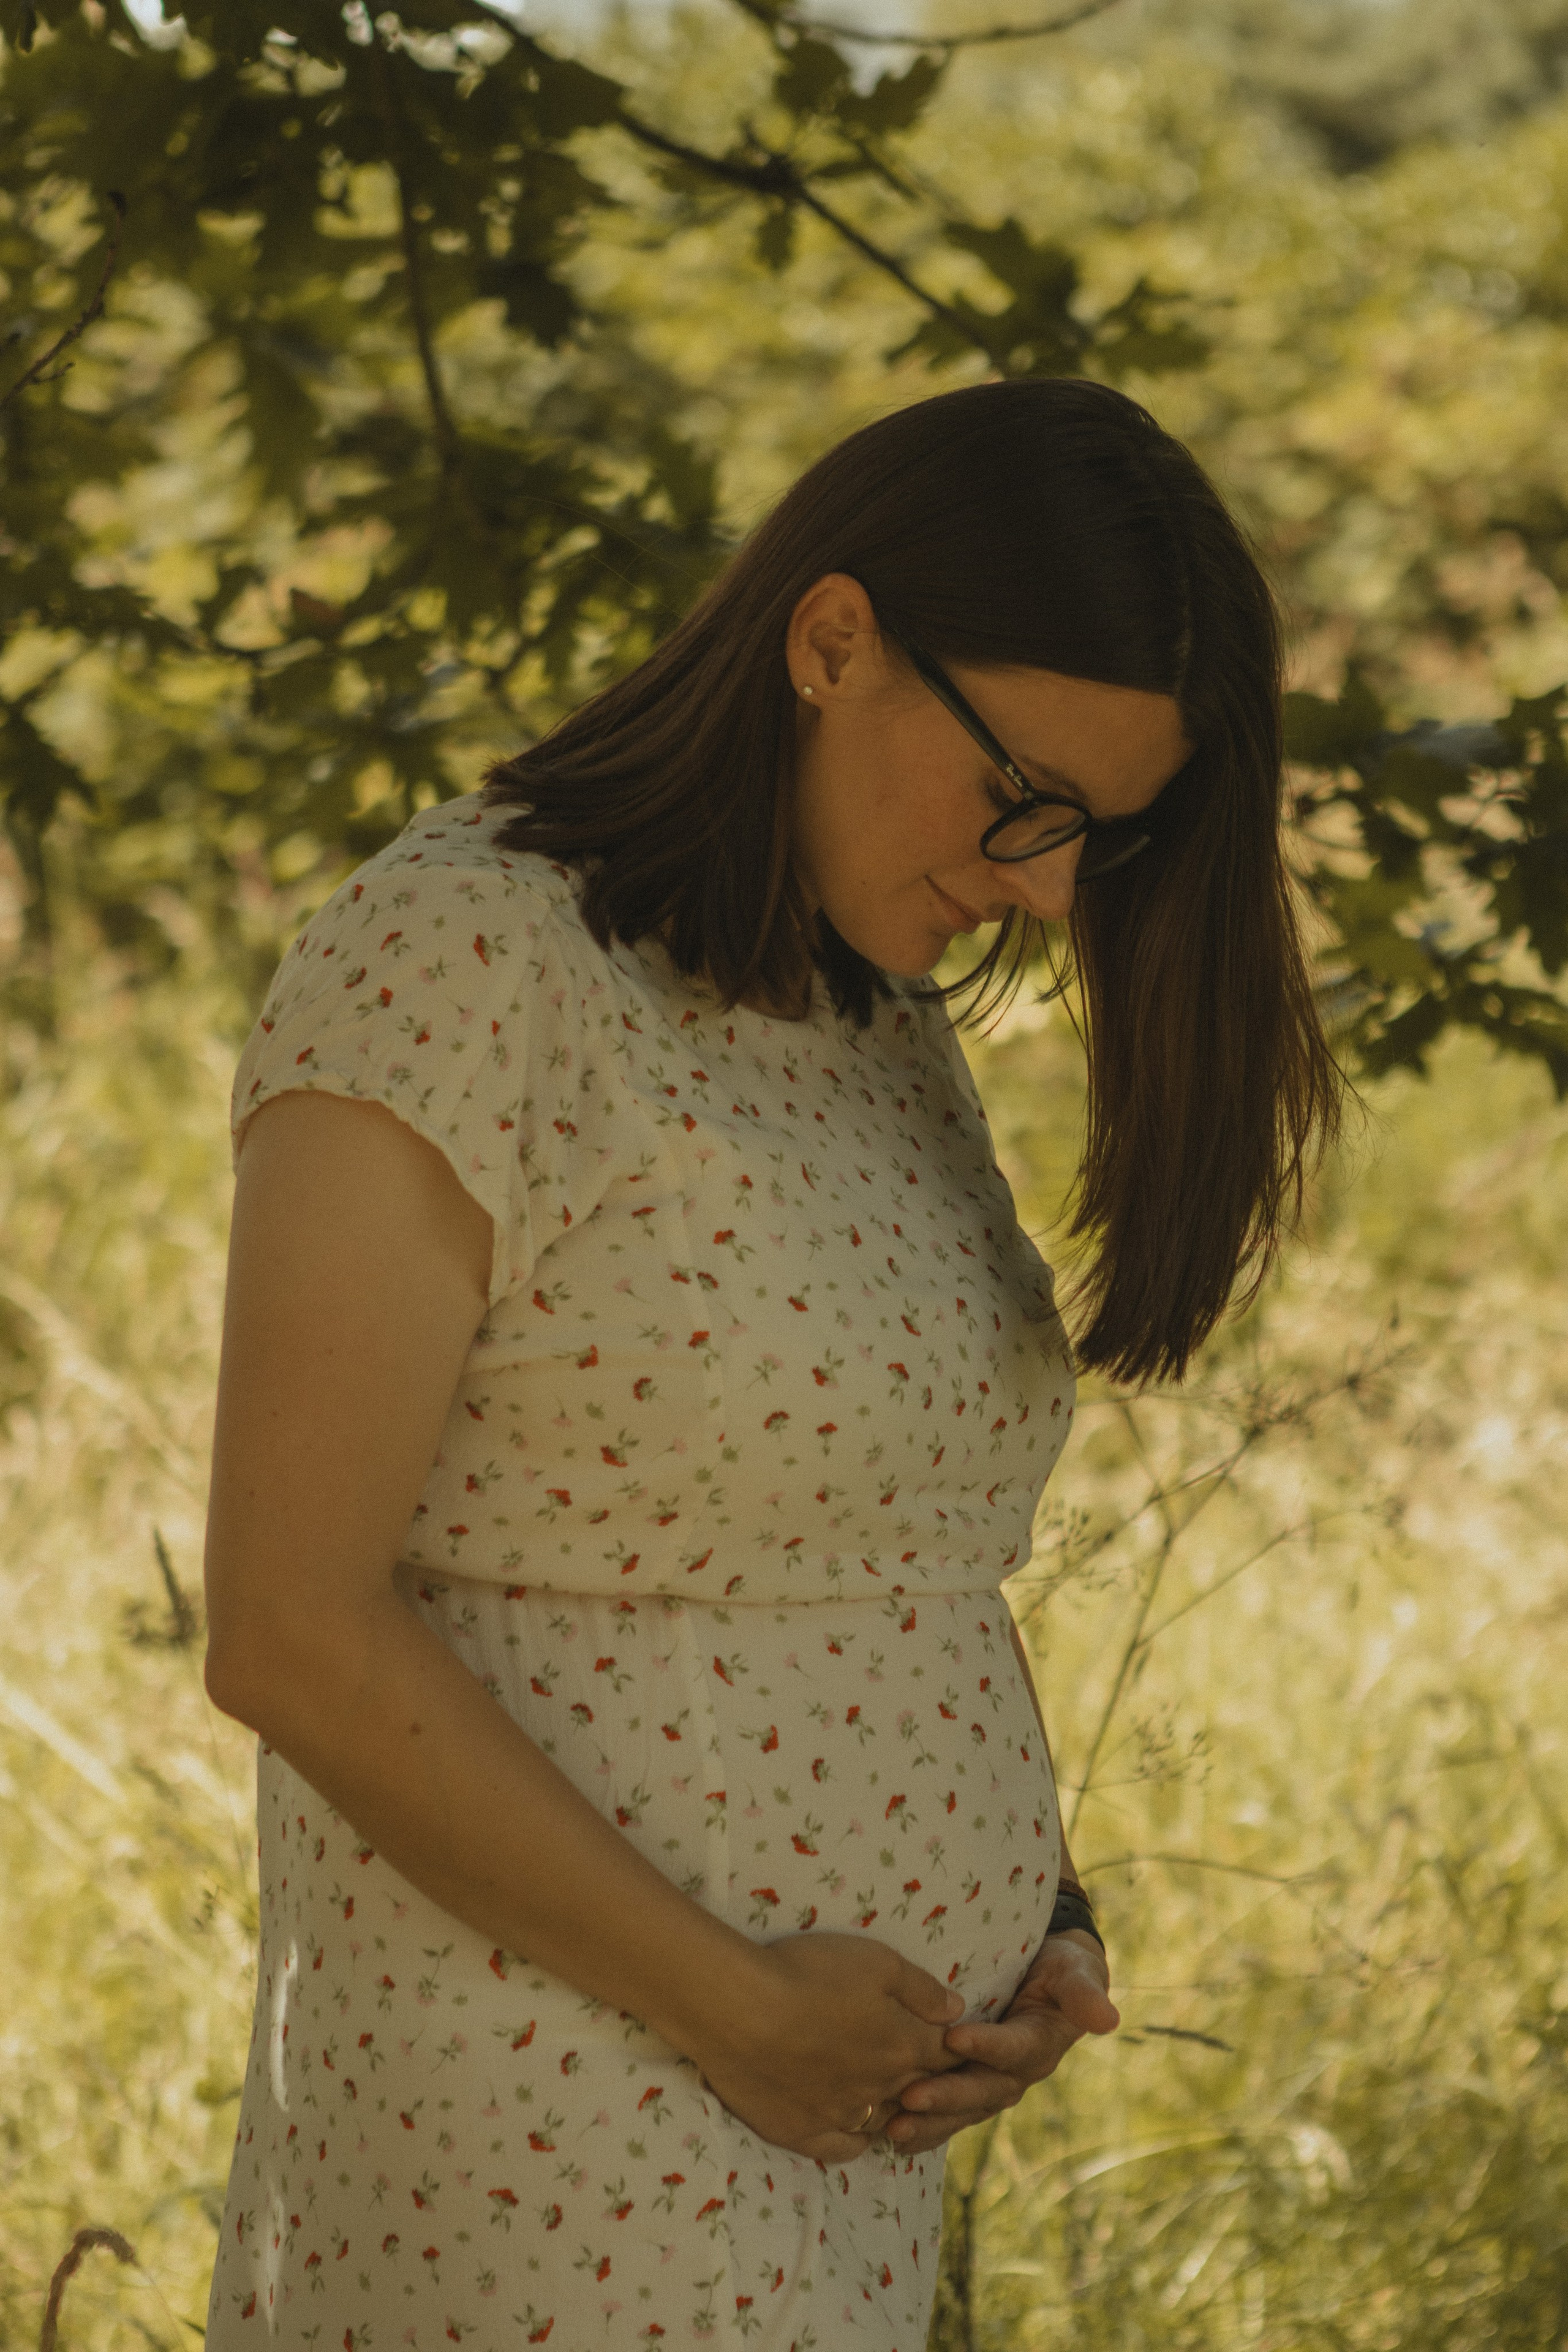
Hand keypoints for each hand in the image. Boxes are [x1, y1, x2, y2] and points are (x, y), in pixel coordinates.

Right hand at [688, 1931, 968, 2163]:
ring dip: (896, 2110)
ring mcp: (843, 2116)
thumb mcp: (876, 1962)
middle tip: (928, 2069)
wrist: (739, 2009)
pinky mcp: (803, 2133)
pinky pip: (844, 2147)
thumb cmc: (809, 1973)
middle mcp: (882, 2088)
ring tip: (894, 2096)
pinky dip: (856, 2138)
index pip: (946, 2054)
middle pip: (921, 2090)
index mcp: (904, 2045)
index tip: (955, 2043)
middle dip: (930, 2080)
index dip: (953, 2048)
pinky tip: (854, 2126)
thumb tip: (957, 2011)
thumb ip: (922, 1989)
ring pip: (886, 2121)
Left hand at [884, 1929, 1119, 2157]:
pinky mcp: (970, 2086)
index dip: (987, 2046)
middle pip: (981, 2091)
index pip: (1012, 2049)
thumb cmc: (1062, 1969)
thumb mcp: (1078, 1973)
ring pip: (961, 2110)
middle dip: (947, 2096)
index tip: (954, 2038)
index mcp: (1040, 2045)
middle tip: (910, 2098)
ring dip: (930, 2121)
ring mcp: (992, 2084)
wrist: (1050, 1979)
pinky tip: (890, 2137)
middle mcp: (1015, 2073)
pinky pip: (948, 2113)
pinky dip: (923, 2127)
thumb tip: (1109, 2019)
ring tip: (893, 2127)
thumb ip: (1084, 1993)